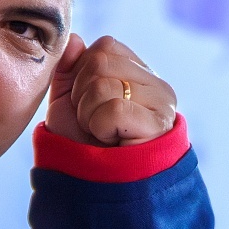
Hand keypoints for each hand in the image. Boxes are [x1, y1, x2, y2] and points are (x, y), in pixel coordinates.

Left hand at [46, 34, 176, 147]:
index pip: (105, 46)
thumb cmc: (84, 147)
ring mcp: (161, 102)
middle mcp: (156, 84)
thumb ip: (69, 69)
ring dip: (88, 114)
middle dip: (82, 96)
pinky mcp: (159, 124)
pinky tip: (111, 142)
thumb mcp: (68, 103)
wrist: (96, 189)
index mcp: (138, 74)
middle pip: (101, 61)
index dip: (82, 77)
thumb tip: (75, 39)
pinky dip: (100, 127)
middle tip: (93, 124)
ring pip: (104, 83)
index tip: (87, 107)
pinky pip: (113, 109)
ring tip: (101, 134)